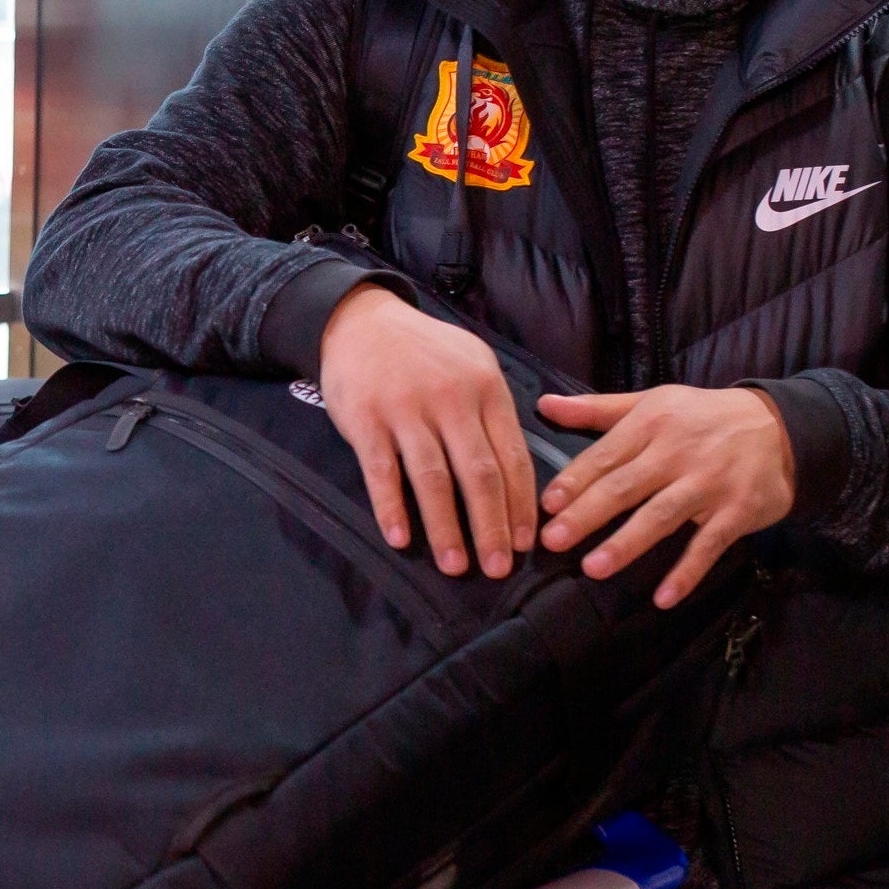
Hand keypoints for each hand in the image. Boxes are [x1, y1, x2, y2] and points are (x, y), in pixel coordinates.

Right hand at [316, 285, 537, 576]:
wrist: (361, 320)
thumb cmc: (424, 352)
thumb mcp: (472, 366)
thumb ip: (494, 413)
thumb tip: (521, 474)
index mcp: (485, 389)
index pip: (512, 457)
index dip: (521, 505)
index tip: (527, 544)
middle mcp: (450, 399)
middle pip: (479, 474)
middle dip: (491, 527)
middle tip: (498, 568)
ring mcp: (406, 409)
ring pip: (433, 479)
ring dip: (446, 528)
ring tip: (455, 567)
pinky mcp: (365, 419)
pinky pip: (382, 472)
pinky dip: (392, 508)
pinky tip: (400, 538)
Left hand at [533, 385, 794, 608]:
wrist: (780, 428)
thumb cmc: (703, 417)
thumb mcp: (653, 403)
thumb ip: (597, 409)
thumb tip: (543, 405)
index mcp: (652, 424)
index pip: (605, 455)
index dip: (575, 481)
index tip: (546, 506)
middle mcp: (678, 452)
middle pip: (626, 486)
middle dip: (588, 515)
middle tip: (554, 541)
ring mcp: (709, 483)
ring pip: (662, 516)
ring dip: (628, 543)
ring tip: (594, 568)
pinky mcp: (737, 511)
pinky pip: (708, 545)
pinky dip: (688, 572)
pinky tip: (664, 598)